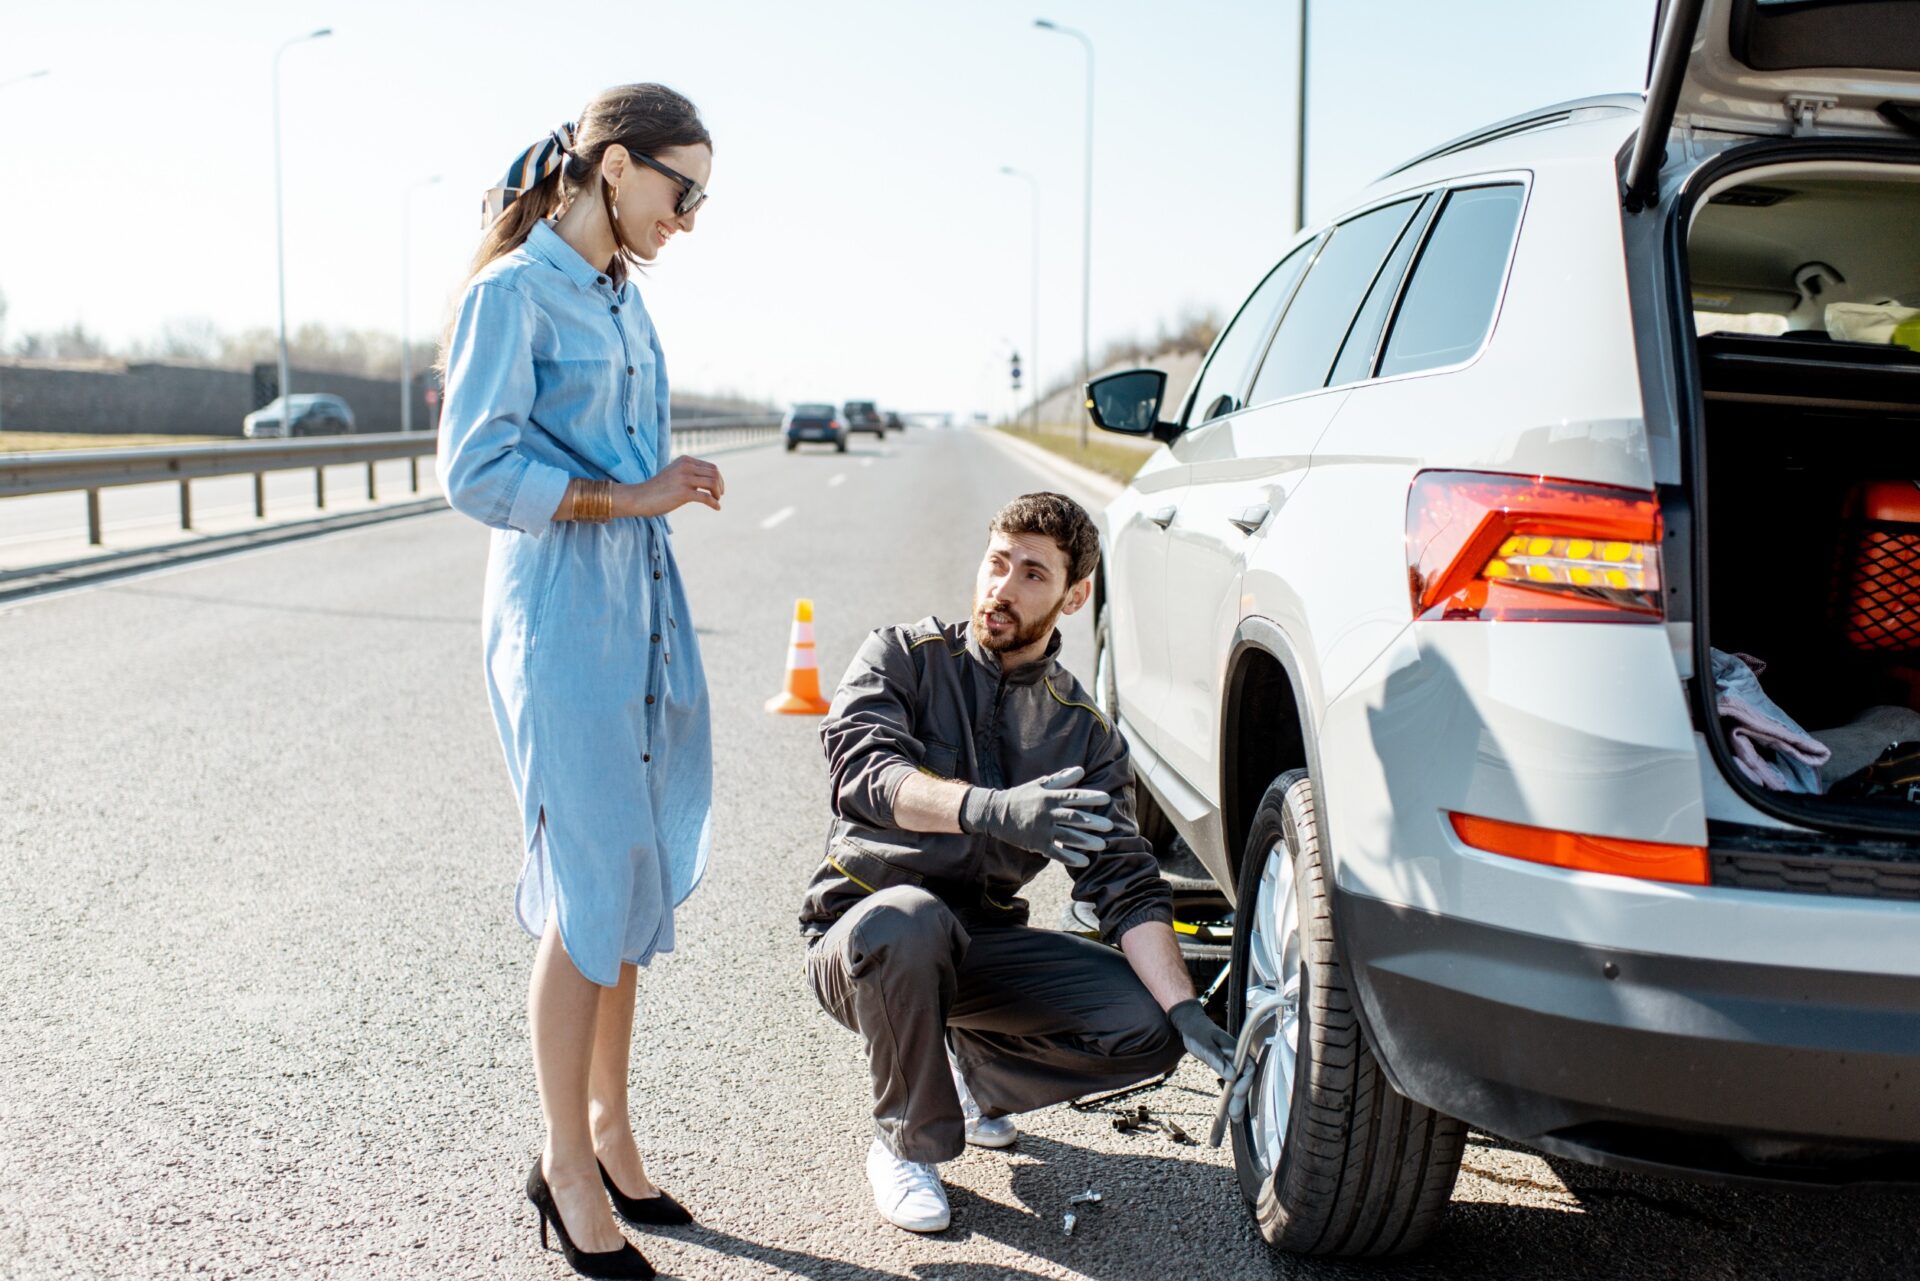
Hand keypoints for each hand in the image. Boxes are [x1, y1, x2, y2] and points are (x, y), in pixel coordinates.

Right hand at [624, 455, 723, 516]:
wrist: (639, 497)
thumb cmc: (657, 489)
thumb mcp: (674, 474)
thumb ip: (689, 473)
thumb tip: (708, 481)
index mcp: (685, 460)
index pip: (711, 467)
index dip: (718, 478)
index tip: (718, 489)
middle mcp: (686, 467)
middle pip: (715, 473)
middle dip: (720, 485)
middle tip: (719, 495)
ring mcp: (684, 479)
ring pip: (713, 483)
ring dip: (718, 493)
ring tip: (716, 500)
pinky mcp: (683, 493)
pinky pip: (706, 497)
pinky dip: (714, 503)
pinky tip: (717, 508)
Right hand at [958, 766, 1111, 868]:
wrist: (996, 813)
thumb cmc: (1021, 796)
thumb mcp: (1040, 784)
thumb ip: (1061, 779)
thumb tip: (1081, 770)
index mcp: (1049, 797)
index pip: (1073, 796)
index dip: (1090, 797)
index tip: (1106, 798)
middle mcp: (1047, 813)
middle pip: (1073, 818)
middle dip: (1093, 822)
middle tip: (1110, 825)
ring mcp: (1042, 830)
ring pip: (1067, 836)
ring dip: (1085, 841)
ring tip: (1102, 845)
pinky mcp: (1037, 844)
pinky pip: (1056, 853)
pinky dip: (1070, 858)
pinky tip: (1084, 861)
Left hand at [1175, 999, 1260, 1144]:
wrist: (1191, 1025)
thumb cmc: (1197, 1033)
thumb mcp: (1204, 1046)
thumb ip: (1217, 1060)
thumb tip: (1232, 1076)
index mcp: (1236, 1050)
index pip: (1249, 1068)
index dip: (1246, 1082)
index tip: (1237, 1092)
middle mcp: (1238, 1057)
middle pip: (1246, 1080)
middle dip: (1241, 1099)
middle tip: (1235, 1116)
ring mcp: (1234, 1063)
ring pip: (1240, 1084)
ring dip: (1238, 1101)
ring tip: (1234, 1118)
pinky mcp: (1228, 1068)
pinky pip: (1234, 1084)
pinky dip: (1232, 1096)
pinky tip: (1230, 1108)